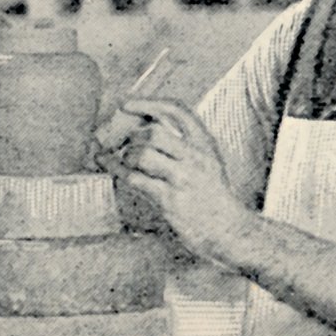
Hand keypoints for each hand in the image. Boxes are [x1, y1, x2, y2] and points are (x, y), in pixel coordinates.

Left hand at [116, 97, 249, 260]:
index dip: (149, 104)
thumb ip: (184, 146)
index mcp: (205, 144)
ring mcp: (182, 178)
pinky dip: (115, 169)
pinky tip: (106, 164)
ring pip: (143, 154)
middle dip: (133, 137)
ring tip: (126, 163)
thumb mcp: (208, 163)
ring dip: (127, 157)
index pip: (177, 111)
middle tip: (124, 144)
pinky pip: (135, 179)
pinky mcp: (170, 199)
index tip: (128, 104)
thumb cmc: (215, 200)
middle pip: (154, 132)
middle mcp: (195, 157)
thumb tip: (146, 131)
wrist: (230, 231)